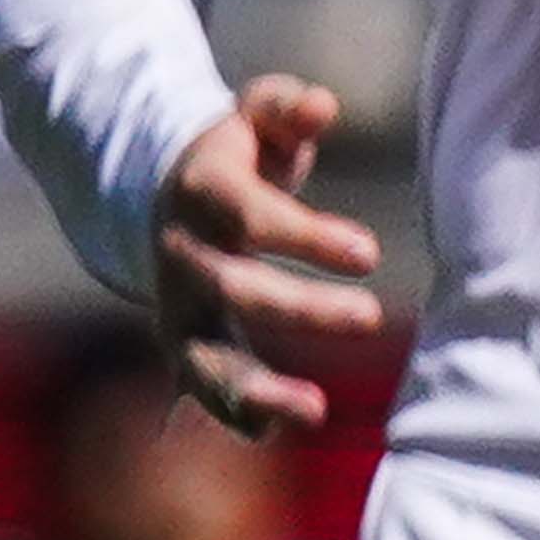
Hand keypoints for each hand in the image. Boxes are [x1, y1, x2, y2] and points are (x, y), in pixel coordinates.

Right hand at [150, 77, 398, 440]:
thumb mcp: (259, 116)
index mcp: (201, 193)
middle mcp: (180, 254)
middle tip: (370, 317)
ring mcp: (177, 304)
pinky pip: (202, 385)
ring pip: (202, 354)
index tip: (369, 252)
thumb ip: (289, 109)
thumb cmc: (239, 154)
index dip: (305, 235)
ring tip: (315, 411)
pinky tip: (277, 434)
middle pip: (232, 289)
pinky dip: (235, 413)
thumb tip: (324, 105)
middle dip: (299, 308)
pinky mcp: (184, 341)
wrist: (169, 193)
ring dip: (253, 387)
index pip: (249, 217)